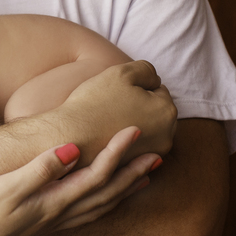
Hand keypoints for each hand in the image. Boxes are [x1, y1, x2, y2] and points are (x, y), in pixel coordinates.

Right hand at [0, 127, 158, 235]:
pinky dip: (103, 204)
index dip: (117, 152)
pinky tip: (102, 199)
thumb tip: (73, 149)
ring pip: (99, 207)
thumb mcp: (4, 188)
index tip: (134, 130)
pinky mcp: (40, 226)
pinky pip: (84, 215)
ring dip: (123, 191)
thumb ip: (40, 169)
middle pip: (106, 194)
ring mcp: (50, 224)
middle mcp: (57, 215)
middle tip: (157, 155)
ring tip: (143, 177)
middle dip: (132, 174)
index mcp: (52, 203)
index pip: (96, 175)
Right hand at [50, 61, 176, 159]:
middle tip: (113, 105)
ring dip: (133, 123)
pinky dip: (126, 140)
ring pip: (147, 129)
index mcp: (166, 112)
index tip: (118, 92)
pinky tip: (109, 134)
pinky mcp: (136, 166)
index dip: (136, 87)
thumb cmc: (94, 104)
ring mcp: (151, 155)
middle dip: (140, 106)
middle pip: (155, 111)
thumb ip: (145, 69)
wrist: (68, 137)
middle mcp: (166, 137)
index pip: (158, 89)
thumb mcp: (121, 72)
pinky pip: (135, 146)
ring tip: (110, 120)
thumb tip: (154, 78)